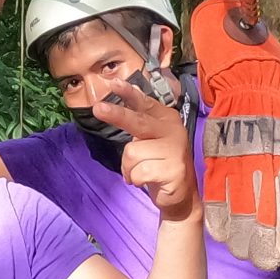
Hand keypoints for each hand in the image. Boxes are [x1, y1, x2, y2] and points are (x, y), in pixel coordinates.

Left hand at [91, 83, 197, 220]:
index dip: (129, 93)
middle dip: (117, 115)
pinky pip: (139, 172)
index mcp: (166, 119)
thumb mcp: (151, 140)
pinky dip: (136, 179)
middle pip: (138, 121)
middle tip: (98, 109)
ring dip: (129, 167)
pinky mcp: (174, 169)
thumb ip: (139, 124)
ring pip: (132, 153)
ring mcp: (175, 149)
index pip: (144, 103)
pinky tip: (148, 181)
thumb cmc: (160, 164)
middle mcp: (172, 130)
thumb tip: (112, 107)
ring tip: (142, 172)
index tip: (114, 83)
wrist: (181, 195)